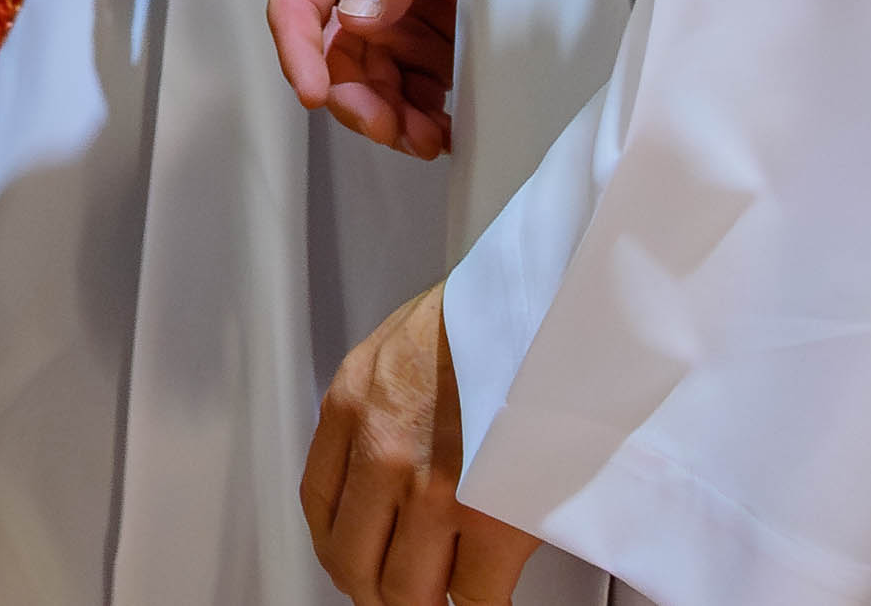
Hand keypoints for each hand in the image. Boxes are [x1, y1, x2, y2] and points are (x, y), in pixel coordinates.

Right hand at [269, 0, 461, 156]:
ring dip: (389, 118)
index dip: (298, 51)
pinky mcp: (419, 43)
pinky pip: (409, 91)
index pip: (295, 1)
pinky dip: (421, 117)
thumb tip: (356, 17)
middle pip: (330, 57)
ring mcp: (383, 19)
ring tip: (425, 138)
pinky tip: (442, 130)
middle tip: (388, 126)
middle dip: (354, 98)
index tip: (315, 92)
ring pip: (368, 84)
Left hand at [303, 290, 544, 603]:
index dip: (342, 550)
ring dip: (426, 603)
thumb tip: (383, 467)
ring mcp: (434, 488)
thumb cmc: (491, 313)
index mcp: (354, 404)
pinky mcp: (491, 514)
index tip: (361, 563)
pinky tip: (486, 596)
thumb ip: (380, 406)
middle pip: (354, 564)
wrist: (549, 297)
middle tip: (404, 594)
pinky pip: (473, 596)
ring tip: (446, 597)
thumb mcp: (402, 343)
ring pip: (406, 592)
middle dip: (378, 590)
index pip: (321, 505)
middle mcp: (383, 451)